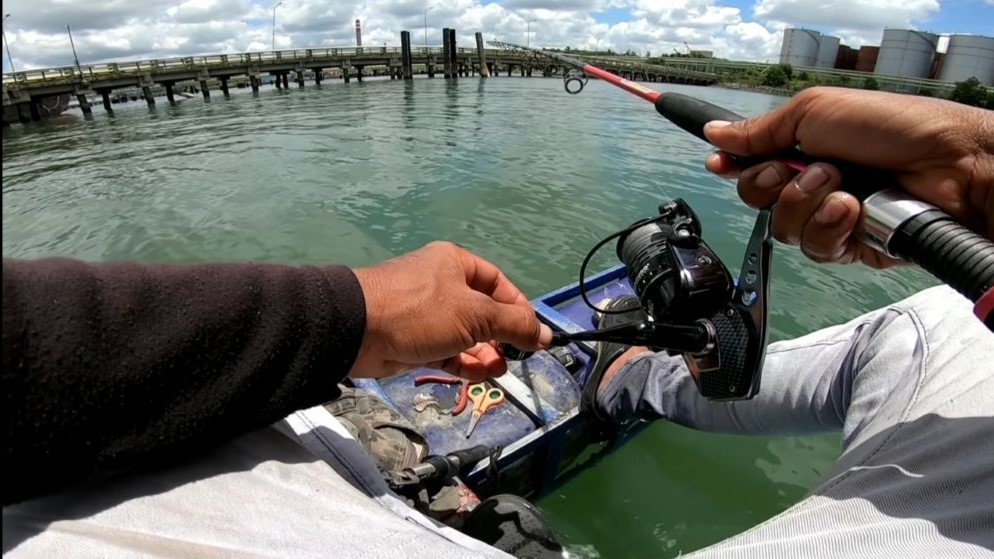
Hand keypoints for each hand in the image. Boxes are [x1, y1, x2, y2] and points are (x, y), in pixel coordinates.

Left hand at [349, 241, 551, 380]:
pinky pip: (448, 352)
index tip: (533, 334)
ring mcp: (427, 315)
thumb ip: (514, 325)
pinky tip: (477, 375)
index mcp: (456, 264)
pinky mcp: (414, 341)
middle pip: (483, 313)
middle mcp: (443, 285)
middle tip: (515, 357)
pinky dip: (464, 364)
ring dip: (485, 354)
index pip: (499, 284)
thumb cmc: (421, 310)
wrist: (357, 330)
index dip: (519, 309)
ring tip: (497, 370)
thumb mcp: (476, 314)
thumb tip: (546, 335)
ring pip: (466, 336)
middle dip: (501, 337)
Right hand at [703, 87, 993, 267]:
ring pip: (783, 229)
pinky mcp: (850, 247)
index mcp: (803, 148)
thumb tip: (714, 134)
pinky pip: (815, 249)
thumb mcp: (814, 112)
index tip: (719, 163)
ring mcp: (830, 217)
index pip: (752, 163)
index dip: (734, 166)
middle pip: (757, 200)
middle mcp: (813, 184)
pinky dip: (831, 228)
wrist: (949, 165)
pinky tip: (853, 212)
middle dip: (774, 185)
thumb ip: (760, 131)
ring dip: (807, 205)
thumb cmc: (891, 128)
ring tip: (844, 188)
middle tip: (809, 169)